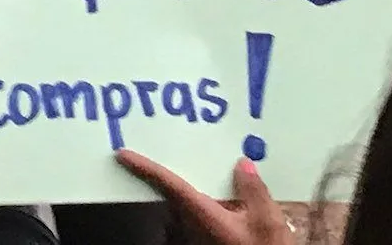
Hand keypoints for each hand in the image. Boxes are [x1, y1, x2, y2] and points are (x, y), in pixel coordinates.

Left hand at [115, 151, 292, 244]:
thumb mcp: (267, 222)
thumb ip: (254, 190)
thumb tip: (242, 164)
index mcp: (203, 215)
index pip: (170, 185)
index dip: (145, 169)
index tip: (123, 156)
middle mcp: (194, 228)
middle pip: (180, 196)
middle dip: (183, 180)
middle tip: (193, 165)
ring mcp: (198, 239)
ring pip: (192, 210)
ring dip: (203, 197)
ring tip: (230, 190)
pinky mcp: (206, 244)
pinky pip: (203, 220)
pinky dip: (213, 209)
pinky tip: (238, 209)